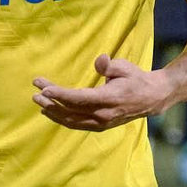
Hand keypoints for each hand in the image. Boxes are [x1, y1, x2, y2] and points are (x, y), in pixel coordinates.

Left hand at [32, 54, 174, 130]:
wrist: (151, 98)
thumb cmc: (135, 78)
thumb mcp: (125, 67)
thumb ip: (110, 65)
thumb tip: (100, 60)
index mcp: (108, 99)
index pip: (78, 99)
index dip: (59, 94)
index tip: (43, 89)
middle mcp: (102, 114)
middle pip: (70, 110)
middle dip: (50, 102)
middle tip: (35, 93)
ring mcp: (101, 122)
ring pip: (71, 121)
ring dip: (53, 112)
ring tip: (39, 102)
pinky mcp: (100, 126)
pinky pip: (77, 124)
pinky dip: (62, 119)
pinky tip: (51, 112)